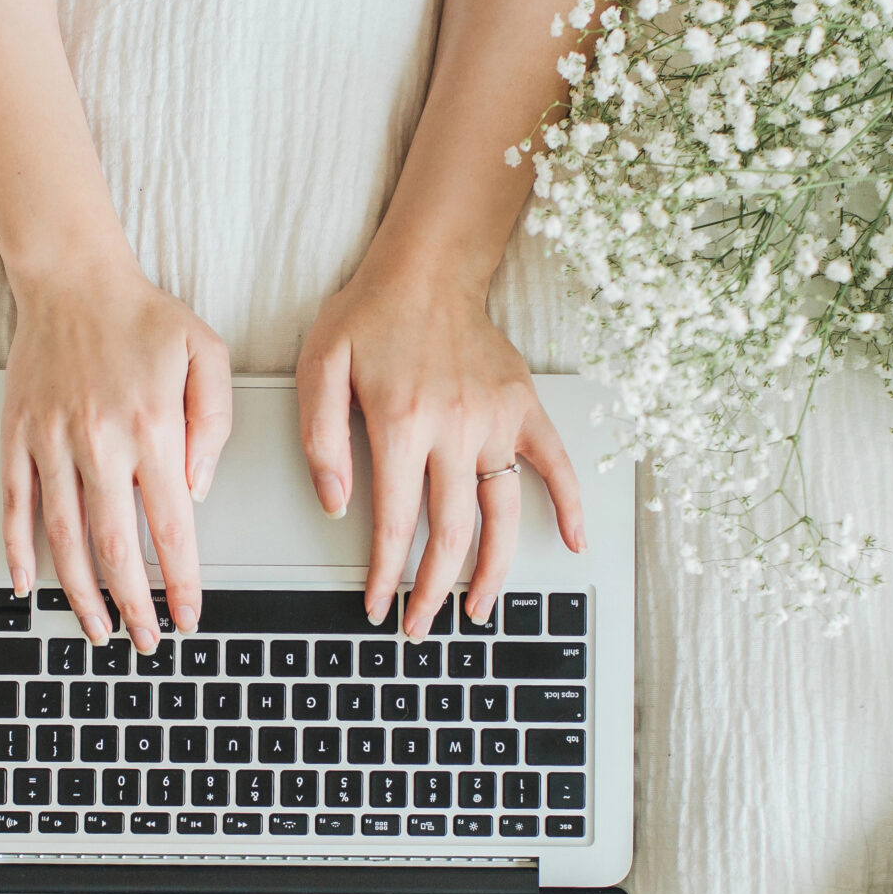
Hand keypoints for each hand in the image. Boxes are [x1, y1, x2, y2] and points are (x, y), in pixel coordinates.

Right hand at [1, 261, 232, 652]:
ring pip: (63, 538)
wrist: (72, 279)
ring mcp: (51, 442)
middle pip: (113, 546)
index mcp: (151, 427)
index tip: (189, 616)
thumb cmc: (144, 317)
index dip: (179, 581)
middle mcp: (98, 441)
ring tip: (97, 630)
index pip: (169, 526)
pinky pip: (15, 506)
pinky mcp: (18, 436)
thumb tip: (196, 489)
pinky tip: (29, 586)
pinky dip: (18, 551)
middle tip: (146, 640)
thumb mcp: (207, 354)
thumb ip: (215, 422)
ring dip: (80, 594)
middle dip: (132, 606)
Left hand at [296, 264, 584, 637]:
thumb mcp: (319, 367)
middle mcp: (455, 428)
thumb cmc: (369, 315)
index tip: (378, 604)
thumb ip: (320, 438)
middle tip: (421, 625)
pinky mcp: (524, 408)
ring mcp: (496, 420)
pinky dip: (569, 505)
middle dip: (434, 590)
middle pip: (451, 532)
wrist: (426, 268)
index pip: (397, 522)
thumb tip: (336, 504)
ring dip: (493, 571)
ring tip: (479, 610)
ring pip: (502, 514)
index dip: (387, 573)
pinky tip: (573, 543)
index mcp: (402, 423)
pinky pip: (555, 464)